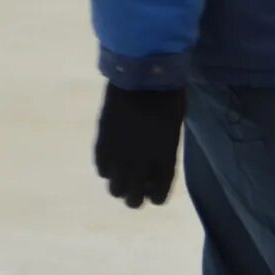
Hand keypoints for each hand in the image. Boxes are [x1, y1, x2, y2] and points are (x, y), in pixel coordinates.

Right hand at [94, 84, 187, 206]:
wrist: (142, 75)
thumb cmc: (167, 96)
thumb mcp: (173, 127)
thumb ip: (164, 150)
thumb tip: (156, 163)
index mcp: (165, 159)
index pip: (159, 194)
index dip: (155, 196)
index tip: (154, 193)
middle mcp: (141, 163)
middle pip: (133, 199)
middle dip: (135, 197)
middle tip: (135, 189)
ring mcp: (119, 154)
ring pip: (114, 188)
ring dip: (118, 185)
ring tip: (121, 175)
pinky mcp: (103, 142)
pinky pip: (101, 168)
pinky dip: (106, 168)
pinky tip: (110, 162)